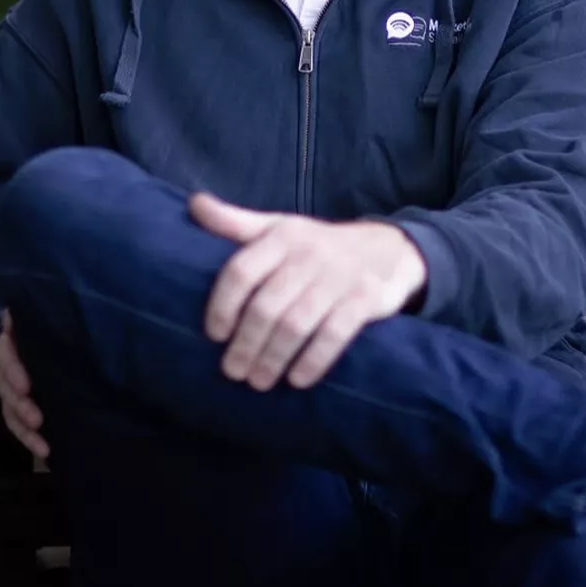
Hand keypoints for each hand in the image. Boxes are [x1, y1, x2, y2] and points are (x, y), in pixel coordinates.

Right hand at [0, 310, 49, 459]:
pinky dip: (30, 440)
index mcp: (18, 337)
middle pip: (4, 383)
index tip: (26, 386)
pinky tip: (45, 451)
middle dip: (18, 403)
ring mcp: (13, 385)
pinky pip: (17, 425)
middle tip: (36, 418)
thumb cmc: (64, 326)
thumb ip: (64, 316)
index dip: (13, 368)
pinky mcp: (20, 406)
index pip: (5, 350)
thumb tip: (84, 302)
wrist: (61, 342)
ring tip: (40, 435)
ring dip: (22, 424)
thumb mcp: (64, 319)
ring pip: (8, 406)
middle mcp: (11, 362)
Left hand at [191, 195, 426, 391]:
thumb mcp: (279, 227)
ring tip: (258, 381)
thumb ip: (236, 222)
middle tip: (233, 371)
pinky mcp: (366, 297)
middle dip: (246, 344)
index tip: (214, 335)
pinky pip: (335, 334)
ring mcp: (340, 275)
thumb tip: (195, 204)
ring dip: (273, 358)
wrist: (390, 248)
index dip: (223, 306)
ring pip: (296, 323)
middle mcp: (309, 253)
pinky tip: (297, 380)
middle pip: (267, 305)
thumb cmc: (319, 245)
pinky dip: (313, 360)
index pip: (241, 271)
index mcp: (282, 235)